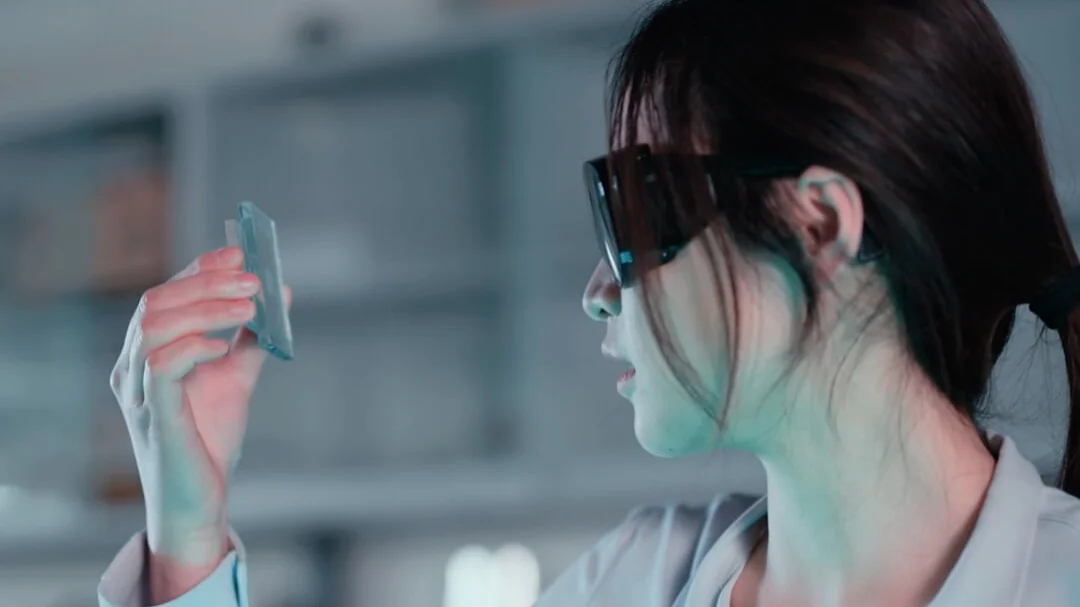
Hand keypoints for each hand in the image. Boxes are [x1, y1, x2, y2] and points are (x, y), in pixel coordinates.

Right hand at [110, 246, 291, 566]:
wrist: (203, 499)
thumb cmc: (209, 438)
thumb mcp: (236, 378)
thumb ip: (252, 338)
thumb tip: (280, 291)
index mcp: (148, 353)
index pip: (164, 295)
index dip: (199, 268)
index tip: (239, 252)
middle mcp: (132, 367)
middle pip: (155, 301)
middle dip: (207, 282)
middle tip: (254, 280)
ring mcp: (138, 392)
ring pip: (154, 326)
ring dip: (205, 308)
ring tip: (249, 306)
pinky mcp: (155, 418)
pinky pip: (160, 368)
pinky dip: (192, 346)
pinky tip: (222, 345)